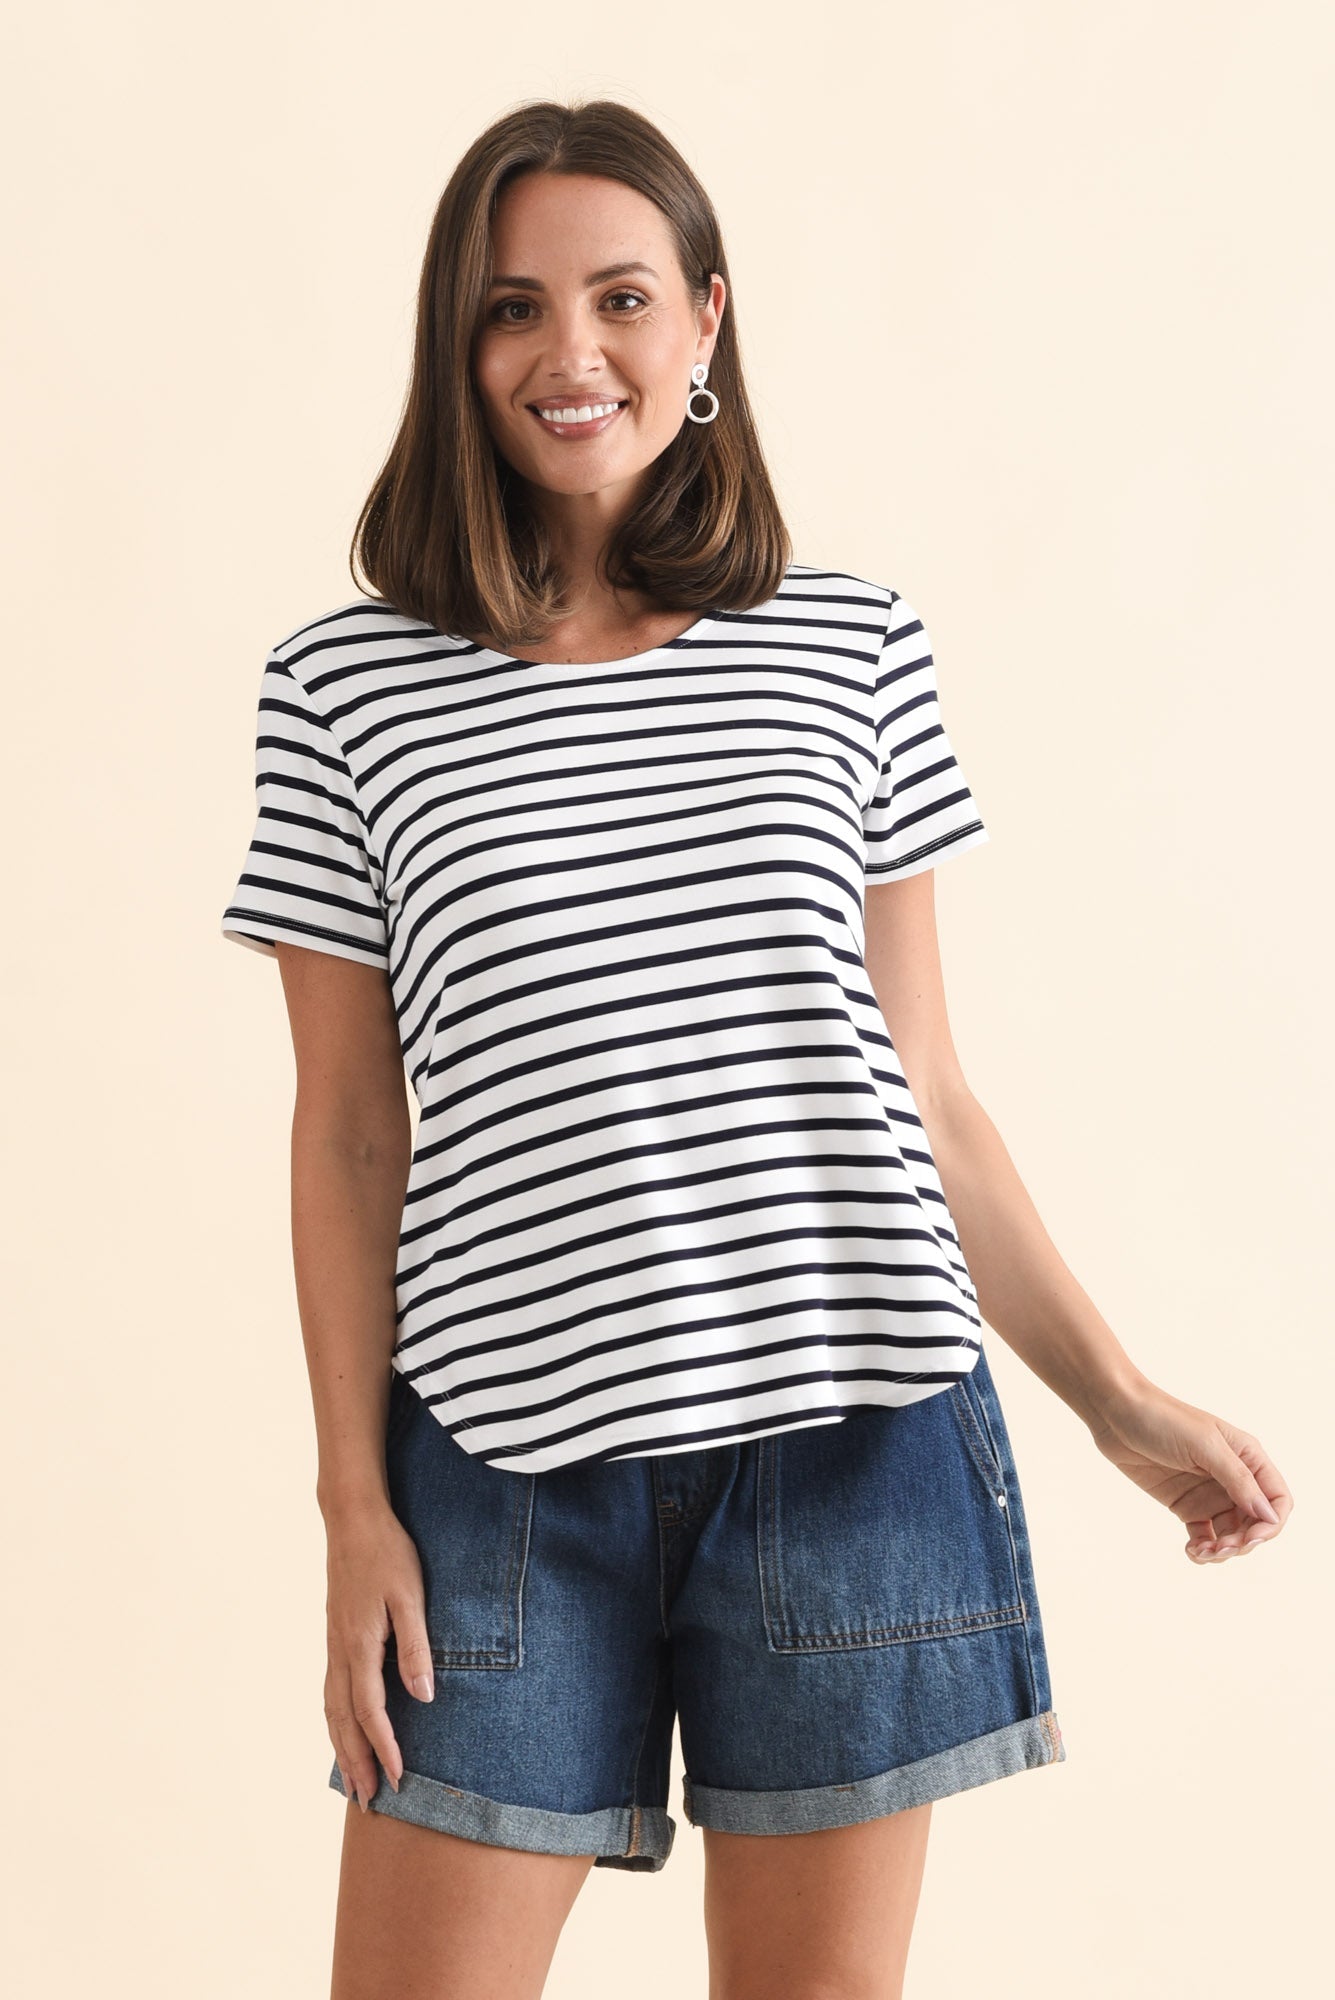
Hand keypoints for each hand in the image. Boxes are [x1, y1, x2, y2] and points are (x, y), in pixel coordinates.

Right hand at [323, 1504, 436, 1810]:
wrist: (352, 1521)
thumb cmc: (388, 1554)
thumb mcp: (411, 1596)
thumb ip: (416, 1647)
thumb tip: (423, 1697)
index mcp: (360, 1646)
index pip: (371, 1712)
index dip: (385, 1748)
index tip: (399, 1780)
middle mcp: (340, 1653)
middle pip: (344, 1722)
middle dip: (356, 1764)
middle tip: (368, 1803)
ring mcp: (333, 1646)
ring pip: (332, 1711)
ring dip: (342, 1749)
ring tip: (353, 1782)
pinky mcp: (334, 1639)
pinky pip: (330, 1693)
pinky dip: (335, 1723)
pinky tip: (344, 1732)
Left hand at [1085, 1378, 1291, 1563]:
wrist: (1115, 1414)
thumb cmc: (1162, 1419)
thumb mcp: (1203, 1445)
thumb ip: (1237, 1479)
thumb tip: (1268, 1515)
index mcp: (1247, 1457)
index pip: (1277, 1499)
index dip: (1271, 1524)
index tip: (1250, 1538)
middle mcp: (1233, 1478)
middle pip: (1256, 1523)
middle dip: (1244, 1542)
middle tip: (1220, 1549)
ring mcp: (1209, 1493)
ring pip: (1231, 1535)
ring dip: (1223, 1551)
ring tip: (1202, 1553)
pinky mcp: (1185, 1505)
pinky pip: (1204, 1536)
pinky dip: (1203, 1550)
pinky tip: (1192, 1551)